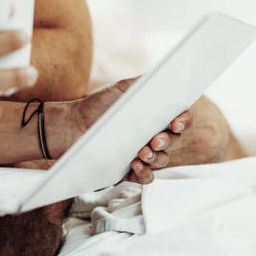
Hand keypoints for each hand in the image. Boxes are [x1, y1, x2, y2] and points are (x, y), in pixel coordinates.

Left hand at [59, 78, 192, 184]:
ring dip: (156, 158)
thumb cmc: (97, 106)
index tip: (176, 123)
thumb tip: (165, 78)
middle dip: (168, 141)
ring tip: (141, 152)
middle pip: (174, 142)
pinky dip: (144, 173)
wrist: (71, 126)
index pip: (181, 119)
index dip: (184, 121)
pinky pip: (146, 177)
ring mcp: (143, 154)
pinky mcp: (130, 171)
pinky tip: (134, 165)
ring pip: (162, 160)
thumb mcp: (121, 89)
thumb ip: (143, 83)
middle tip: (155, 139)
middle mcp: (153, 136)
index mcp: (155, 116)